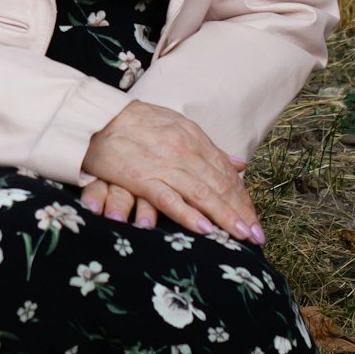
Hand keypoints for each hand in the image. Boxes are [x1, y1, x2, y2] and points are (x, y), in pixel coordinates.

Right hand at [81, 100, 263, 243]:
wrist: (97, 118)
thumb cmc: (135, 123)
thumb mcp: (177, 126)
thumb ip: (207, 148)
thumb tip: (238, 164)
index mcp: (194, 139)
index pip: (226, 173)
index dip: (242, 198)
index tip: (254, 219)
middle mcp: (185, 151)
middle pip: (220, 185)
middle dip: (241, 212)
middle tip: (257, 236)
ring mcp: (164, 165)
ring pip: (202, 193)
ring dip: (225, 216)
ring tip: (242, 236)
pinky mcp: (142, 178)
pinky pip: (170, 199)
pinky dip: (189, 214)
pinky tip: (205, 229)